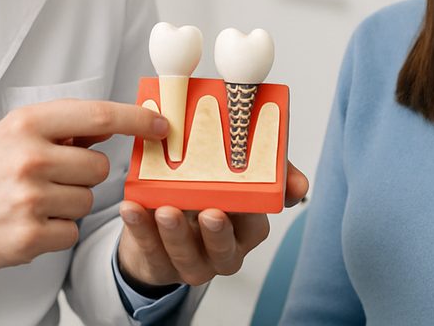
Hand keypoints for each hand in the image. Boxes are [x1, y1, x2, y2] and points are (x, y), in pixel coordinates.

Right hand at [0, 99, 168, 286]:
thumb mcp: (13, 134)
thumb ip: (60, 128)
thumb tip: (112, 126)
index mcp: (27, 125)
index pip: (98, 116)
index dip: (137, 119)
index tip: (161, 124)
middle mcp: (29, 158)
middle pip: (100, 166)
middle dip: (85, 174)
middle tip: (52, 178)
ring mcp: (29, 200)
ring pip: (88, 201)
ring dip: (70, 204)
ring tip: (34, 202)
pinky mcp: (27, 237)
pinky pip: (72, 232)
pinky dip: (57, 231)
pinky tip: (29, 224)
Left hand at [116, 161, 309, 287]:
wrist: (162, 216)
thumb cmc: (206, 191)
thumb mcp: (237, 174)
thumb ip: (268, 169)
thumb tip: (300, 186)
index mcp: (247, 229)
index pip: (255, 225)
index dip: (250, 215)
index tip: (241, 197)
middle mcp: (224, 251)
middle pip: (225, 250)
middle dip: (218, 233)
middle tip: (209, 211)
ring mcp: (192, 262)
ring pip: (188, 258)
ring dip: (176, 235)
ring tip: (165, 210)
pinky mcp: (160, 265)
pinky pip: (152, 253)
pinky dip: (141, 231)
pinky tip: (133, 208)